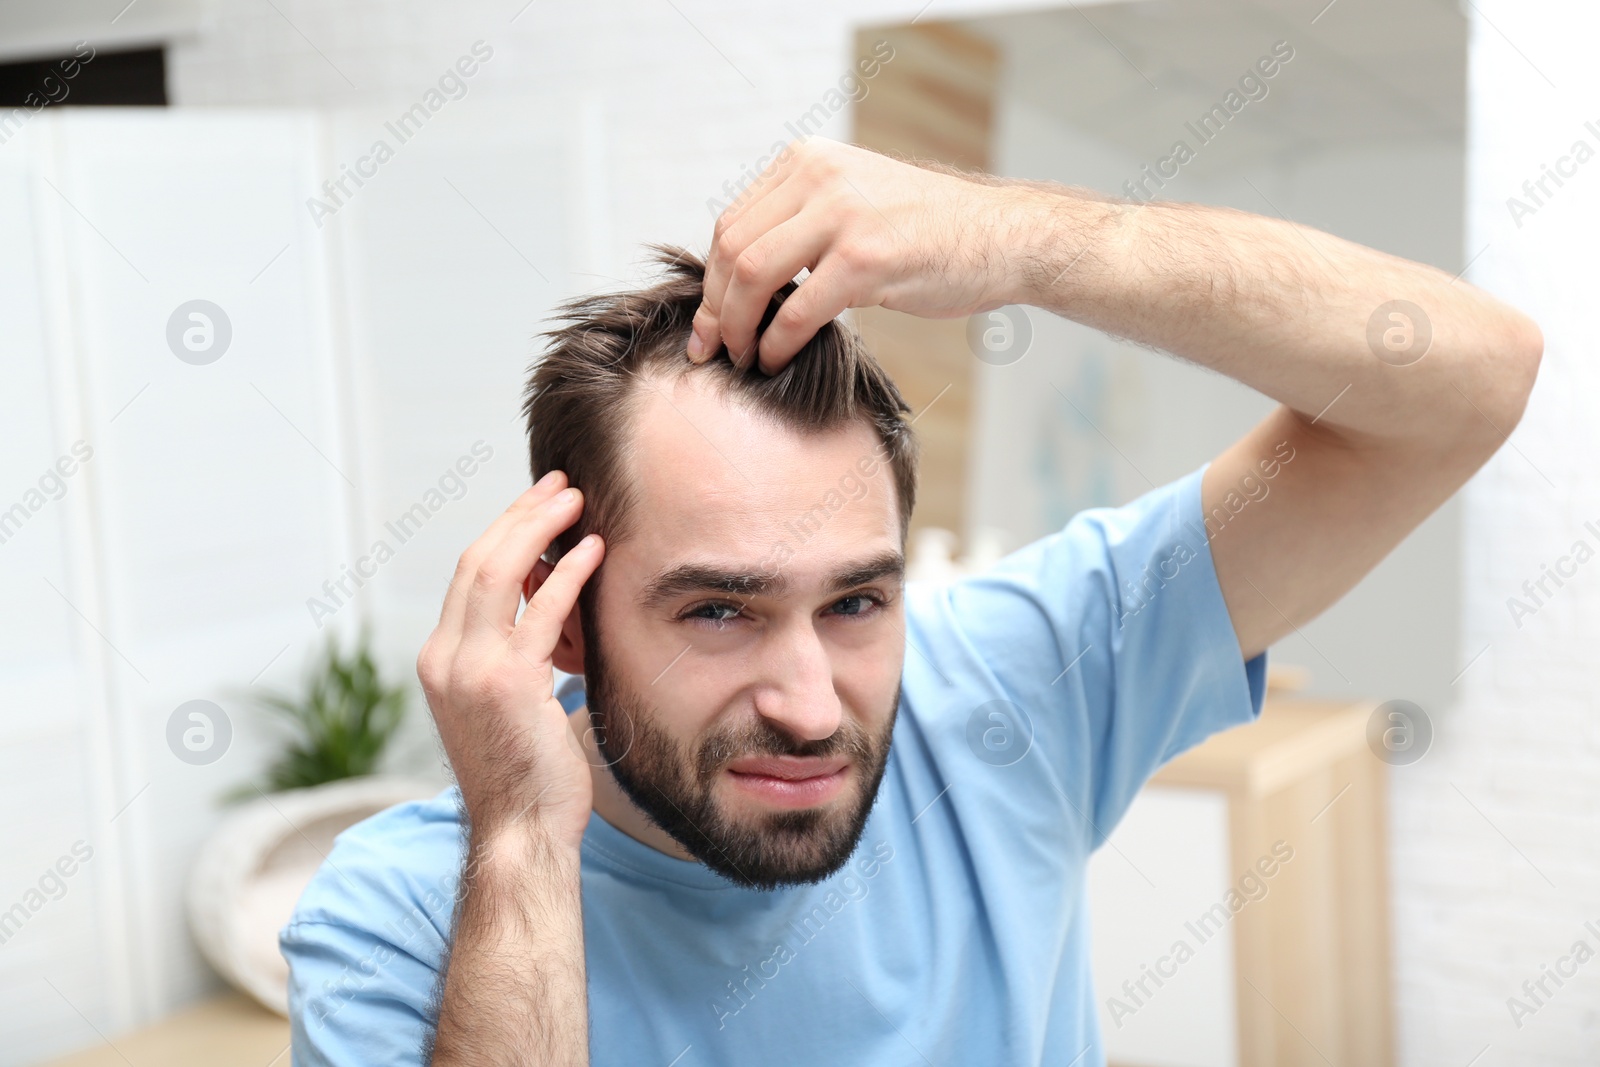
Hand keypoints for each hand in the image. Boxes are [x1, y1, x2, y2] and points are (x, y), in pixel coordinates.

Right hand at [416, 471, 603, 848]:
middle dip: (520, 516)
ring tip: (575, 501)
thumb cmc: (527, 775)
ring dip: (540, 528)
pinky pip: (542, 611)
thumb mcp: (506, 706)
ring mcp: (471, 670)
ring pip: (500, 574)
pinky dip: (568, 574)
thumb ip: (516, 659)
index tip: (538, 506)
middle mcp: (445, 659)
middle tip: (559, 485)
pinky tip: (592, 552)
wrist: (520, 833)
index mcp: (439, 660)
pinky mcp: (509, 683)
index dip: (504, 533)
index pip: (468, 577)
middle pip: (478, 562)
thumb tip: (552, 617)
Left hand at [691, 137, 1029, 373]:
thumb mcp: (854, 199)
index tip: (709, 321)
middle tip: (712, 350)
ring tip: (743, 357)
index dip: (712, 280)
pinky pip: (797, 311)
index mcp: (808, 160)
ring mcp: (843, 215)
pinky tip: (776, 361)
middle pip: (733, 249)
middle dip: (715, 309)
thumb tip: (740, 274)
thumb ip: (801, 220)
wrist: (1001, 236)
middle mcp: (819, 177)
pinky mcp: (865, 259)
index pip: (732, 222)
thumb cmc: (927, 231)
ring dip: (738, 328)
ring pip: (754, 277)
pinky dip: (776, 344)